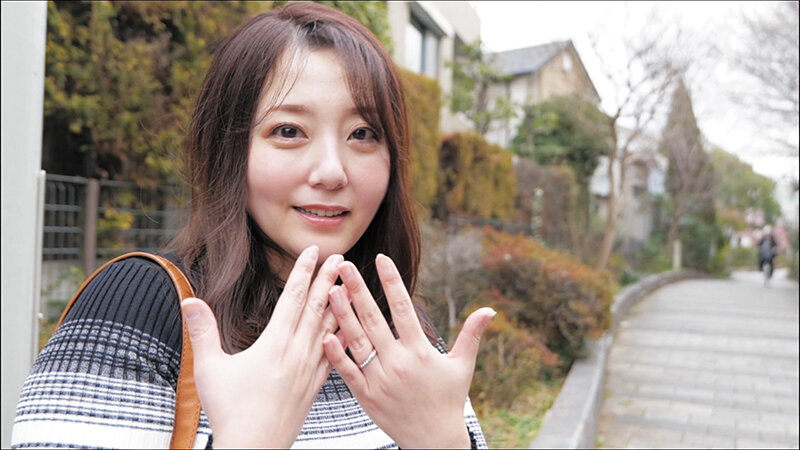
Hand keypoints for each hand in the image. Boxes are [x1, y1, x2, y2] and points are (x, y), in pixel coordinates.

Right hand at [181, 246, 342, 447]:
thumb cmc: (230, 413)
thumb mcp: (209, 369)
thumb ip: (202, 332)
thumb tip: (189, 300)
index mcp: (274, 344)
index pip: (293, 298)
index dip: (304, 271)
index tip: (314, 252)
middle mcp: (297, 353)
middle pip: (317, 307)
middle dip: (329, 279)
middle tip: (341, 256)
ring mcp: (310, 370)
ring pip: (330, 328)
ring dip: (340, 303)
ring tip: (349, 284)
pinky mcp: (315, 386)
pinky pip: (334, 353)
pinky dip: (342, 335)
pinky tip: (346, 328)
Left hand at [322, 254, 494, 448]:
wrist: (434, 441)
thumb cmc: (449, 400)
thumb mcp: (462, 366)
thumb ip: (471, 335)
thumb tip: (490, 309)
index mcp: (420, 351)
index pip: (403, 308)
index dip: (391, 282)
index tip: (381, 259)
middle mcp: (398, 363)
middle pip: (373, 320)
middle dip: (358, 290)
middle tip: (344, 266)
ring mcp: (379, 380)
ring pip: (357, 342)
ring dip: (342, 315)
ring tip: (332, 291)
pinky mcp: (366, 397)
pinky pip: (348, 372)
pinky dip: (336, 354)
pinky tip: (326, 335)